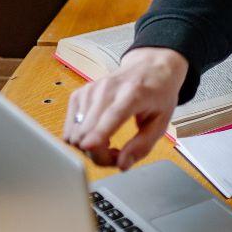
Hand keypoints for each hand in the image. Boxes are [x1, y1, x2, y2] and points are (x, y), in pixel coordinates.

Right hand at [62, 47, 187, 169]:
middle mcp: (107, 89)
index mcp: (134, 94)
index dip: (98, 134)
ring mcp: (90, 90)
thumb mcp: (161, 121)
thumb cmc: (158, 93)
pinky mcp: (79, 94)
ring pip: (75, 133)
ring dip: (88, 147)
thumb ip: (143, 145)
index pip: (112, 115)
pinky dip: (81, 137)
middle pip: (88, 131)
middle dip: (98, 154)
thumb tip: (122, 165)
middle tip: (116, 153)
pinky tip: (97, 132)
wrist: (149, 67)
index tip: (88, 146)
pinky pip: (70, 127)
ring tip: (108, 141)